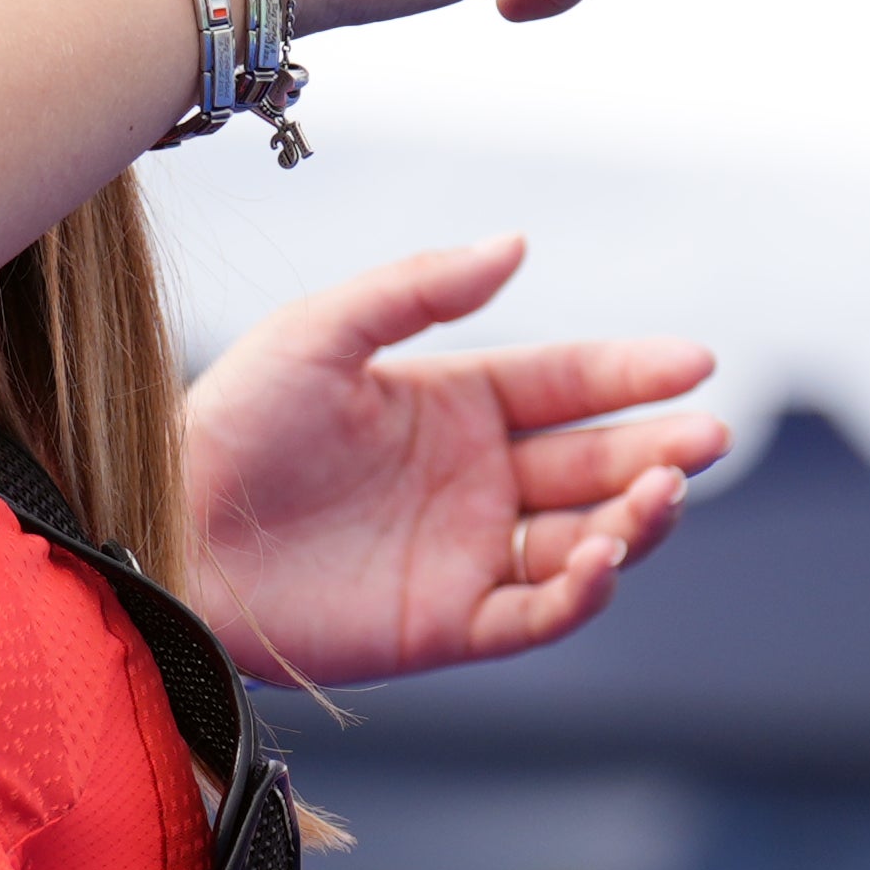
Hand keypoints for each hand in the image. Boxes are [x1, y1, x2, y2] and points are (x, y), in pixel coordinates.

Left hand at [180, 240, 725, 685]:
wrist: (166, 530)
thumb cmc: (230, 424)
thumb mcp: (318, 333)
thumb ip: (417, 290)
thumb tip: (518, 244)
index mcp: (455, 401)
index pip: (569, 382)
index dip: (632, 373)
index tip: (693, 362)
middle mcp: (475, 478)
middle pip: (596, 461)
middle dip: (658, 447)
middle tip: (703, 434)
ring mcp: (467, 553)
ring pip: (586, 538)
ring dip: (635, 516)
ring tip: (661, 489)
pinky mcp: (446, 625)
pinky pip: (538, 613)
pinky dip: (582, 590)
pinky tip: (602, 555)